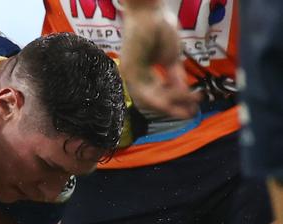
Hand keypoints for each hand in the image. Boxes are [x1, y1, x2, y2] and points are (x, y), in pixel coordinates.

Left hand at [120, 2, 198, 118]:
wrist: (150, 9)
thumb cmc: (159, 28)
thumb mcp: (171, 58)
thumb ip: (175, 77)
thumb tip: (184, 93)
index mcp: (145, 75)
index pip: (160, 94)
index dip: (176, 102)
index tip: (192, 108)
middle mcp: (136, 78)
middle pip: (155, 101)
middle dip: (174, 108)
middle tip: (191, 114)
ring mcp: (131, 75)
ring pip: (151, 99)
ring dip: (171, 105)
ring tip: (188, 108)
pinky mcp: (130, 71)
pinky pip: (146, 91)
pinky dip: (162, 98)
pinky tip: (177, 100)